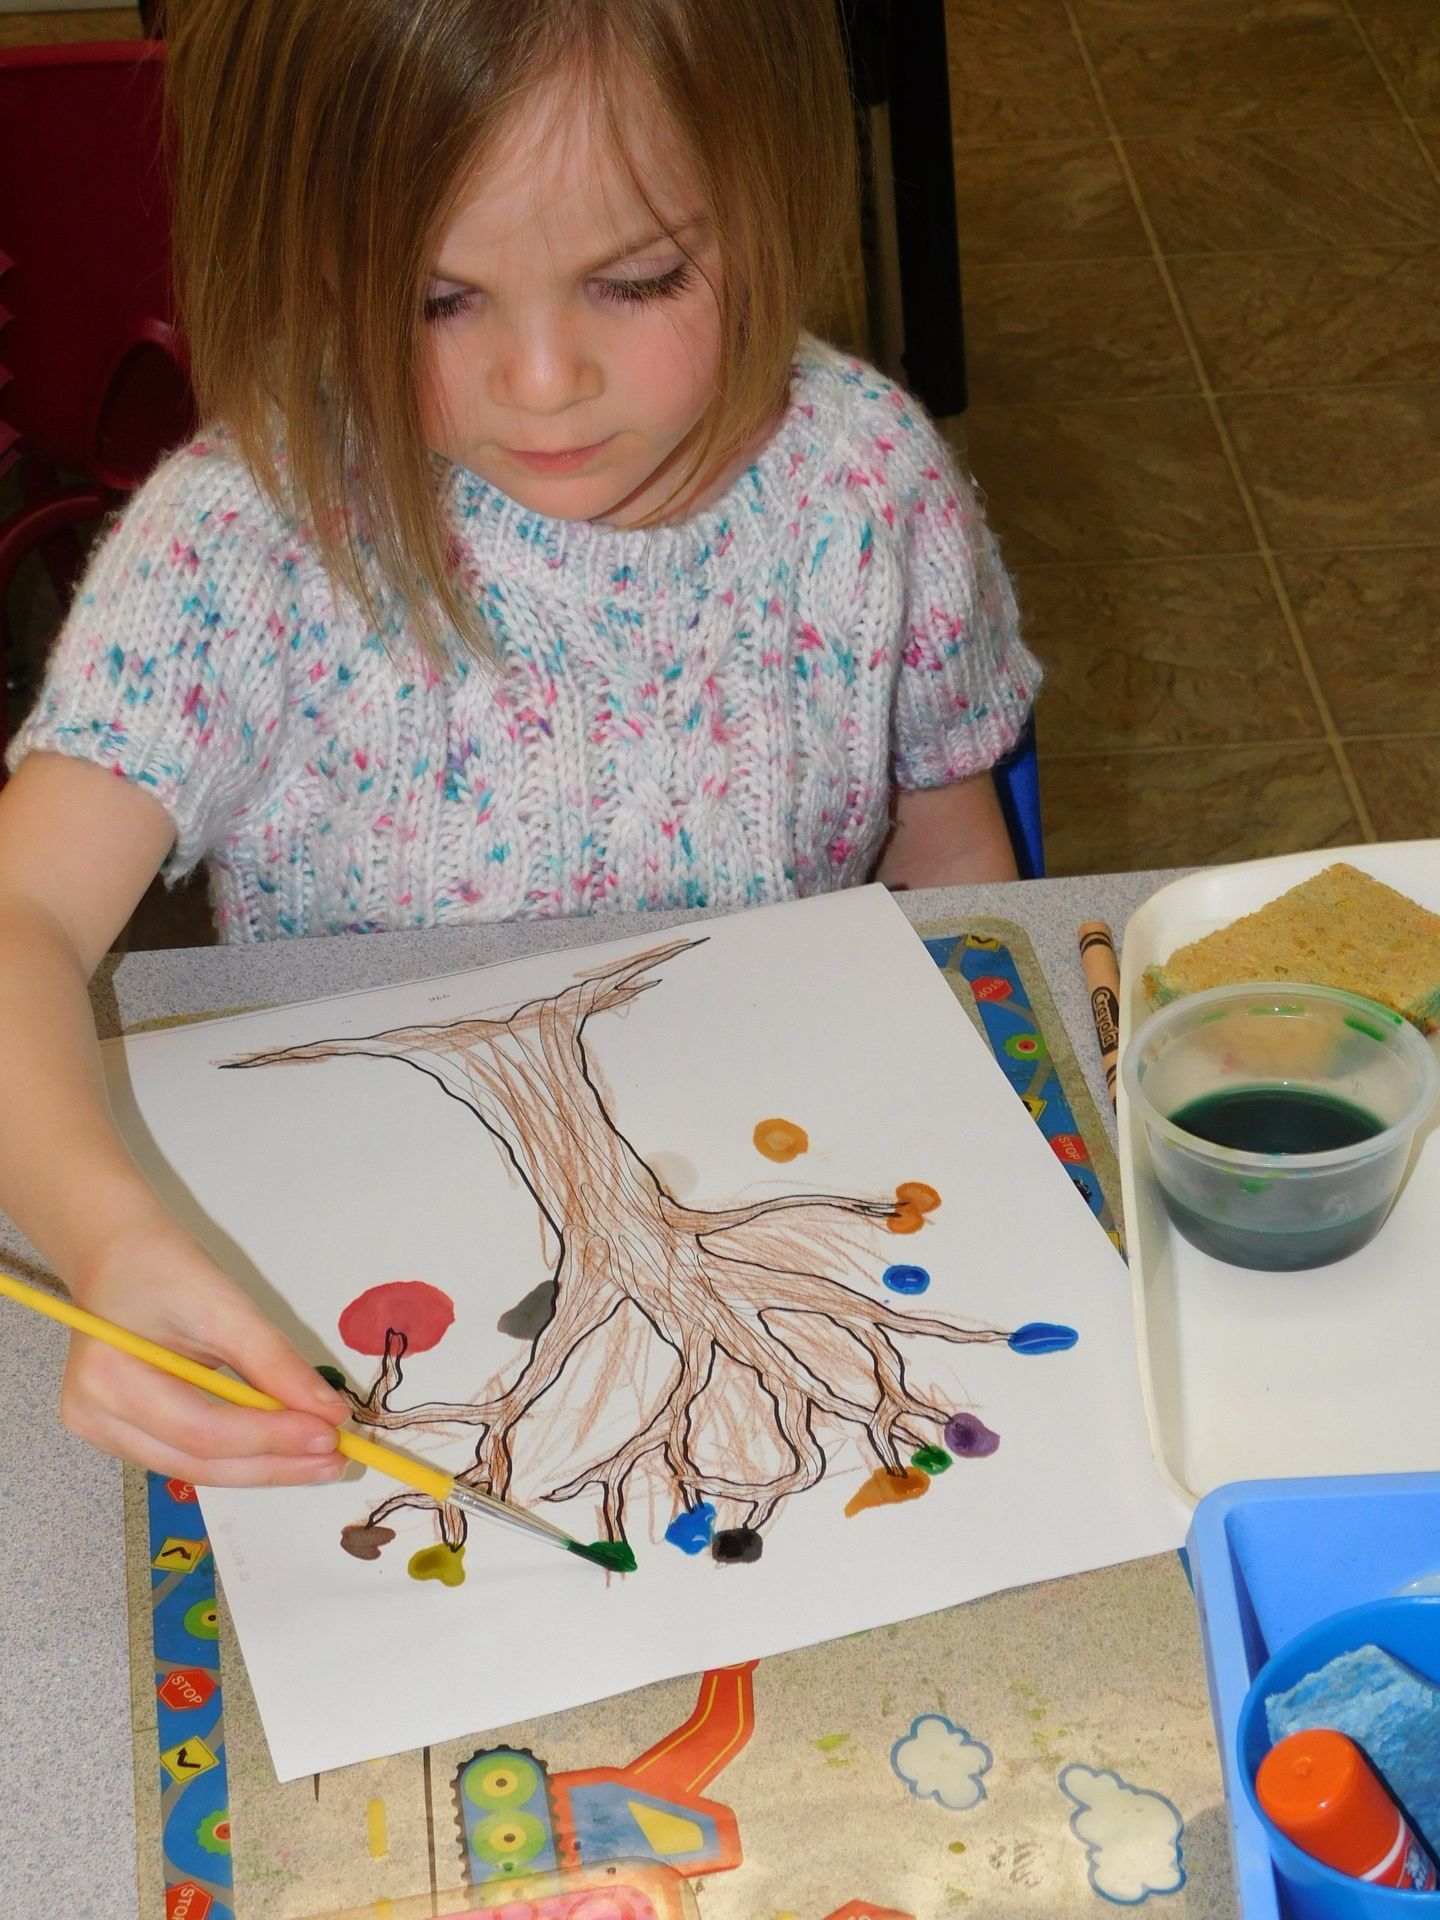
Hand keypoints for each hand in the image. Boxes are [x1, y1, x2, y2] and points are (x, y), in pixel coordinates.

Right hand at [62, 1223, 349, 1485]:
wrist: (116, 1254)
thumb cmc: (164, 1267)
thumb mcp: (225, 1305)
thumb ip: (274, 1362)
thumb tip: (329, 1412)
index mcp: (109, 1380)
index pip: (202, 1430)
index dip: (270, 1437)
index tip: (330, 1433)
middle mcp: (95, 1418)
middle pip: (197, 1461)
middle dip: (273, 1464)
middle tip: (336, 1459)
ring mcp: (103, 1431)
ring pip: (195, 1467)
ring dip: (262, 1466)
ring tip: (320, 1459)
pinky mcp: (122, 1433)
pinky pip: (187, 1455)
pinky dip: (239, 1454)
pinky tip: (282, 1449)